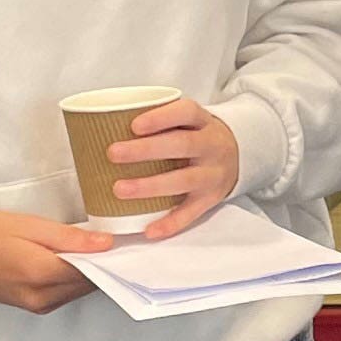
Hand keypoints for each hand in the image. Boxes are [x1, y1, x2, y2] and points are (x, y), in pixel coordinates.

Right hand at [0, 210, 111, 312]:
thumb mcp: (29, 225)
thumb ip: (69, 237)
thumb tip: (106, 244)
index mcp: (40, 273)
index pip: (90, 270)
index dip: (109, 257)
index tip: (122, 242)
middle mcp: (42, 296)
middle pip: (87, 284)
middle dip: (101, 265)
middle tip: (111, 242)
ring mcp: (38, 305)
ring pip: (78, 291)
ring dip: (89, 273)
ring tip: (92, 249)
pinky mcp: (34, 307)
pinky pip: (65, 295)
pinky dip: (74, 280)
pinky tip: (74, 262)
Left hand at [96, 95, 241, 240]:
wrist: (238, 156)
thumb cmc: (197, 136)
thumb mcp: (187, 121)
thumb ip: (158, 121)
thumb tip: (101, 123)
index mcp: (203, 122)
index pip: (186, 112)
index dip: (160, 118)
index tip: (133, 125)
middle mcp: (211, 146)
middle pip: (182, 145)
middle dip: (146, 150)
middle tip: (113, 153)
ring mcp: (213, 174)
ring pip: (184, 180)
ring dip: (151, 186)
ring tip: (120, 189)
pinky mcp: (211, 199)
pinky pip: (191, 213)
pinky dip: (170, 223)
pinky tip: (148, 229)